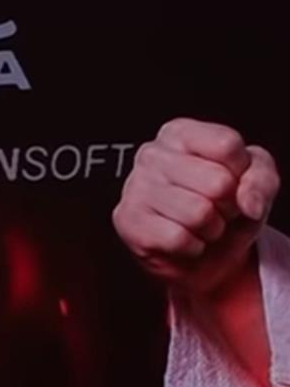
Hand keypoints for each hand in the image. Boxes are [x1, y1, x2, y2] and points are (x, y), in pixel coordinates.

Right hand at [113, 118, 279, 294]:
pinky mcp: (126, 220)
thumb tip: (247, 203)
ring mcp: (134, 187)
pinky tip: (184, 239)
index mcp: (180, 133)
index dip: (241, 173)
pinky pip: (177, 238)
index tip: (232, 182)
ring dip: (211, 229)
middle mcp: (151, 154)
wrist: (204, 254)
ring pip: (198, 213)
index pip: (226, 145)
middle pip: (216, 182)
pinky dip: (191, 247)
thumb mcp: (255, 180)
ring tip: (201, 226)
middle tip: (216, 209)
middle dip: (227, 206)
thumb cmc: (225, 207)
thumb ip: (260, 180)